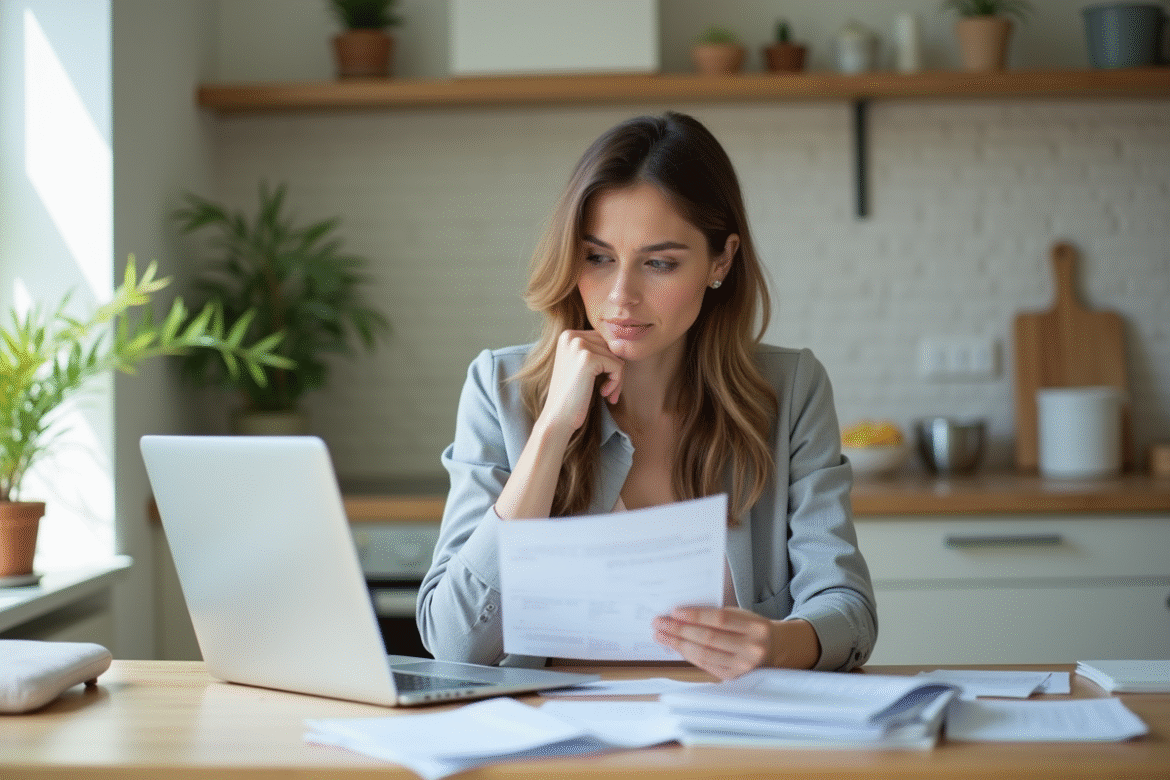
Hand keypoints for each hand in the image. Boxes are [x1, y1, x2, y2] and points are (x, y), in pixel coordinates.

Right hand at [540, 330, 623, 431]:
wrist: (558, 418)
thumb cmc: (574, 395)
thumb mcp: (582, 366)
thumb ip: (597, 350)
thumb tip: (625, 341)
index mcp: (568, 335)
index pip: (604, 339)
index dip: (609, 360)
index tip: (606, 381)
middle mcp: (571, 336)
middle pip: (612, 345)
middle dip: (615, 368)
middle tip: (609, 390)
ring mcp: (578, 346)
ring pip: (617, 356)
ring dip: (618, 377)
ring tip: (607, 393)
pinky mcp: (588, 359)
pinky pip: (618, 366)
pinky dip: (617, 382)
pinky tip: (604, 393)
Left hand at [653, 607, 819, 679]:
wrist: (777, 651)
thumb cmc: (753, 628)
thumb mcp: (744, 616)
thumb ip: (718, 617)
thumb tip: (682, 616)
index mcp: (756, 628)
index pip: (720, 620)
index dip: (696, 616)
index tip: (674, 612)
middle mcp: (752, 649)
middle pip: (709, 639)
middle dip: (680, 630)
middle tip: (659, 623)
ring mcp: (743, 667)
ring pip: (704, 655)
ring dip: (678, 644)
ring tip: (661, 635)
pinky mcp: (734, 678)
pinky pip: (706, 666)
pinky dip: (688, 656)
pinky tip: (676, 646)